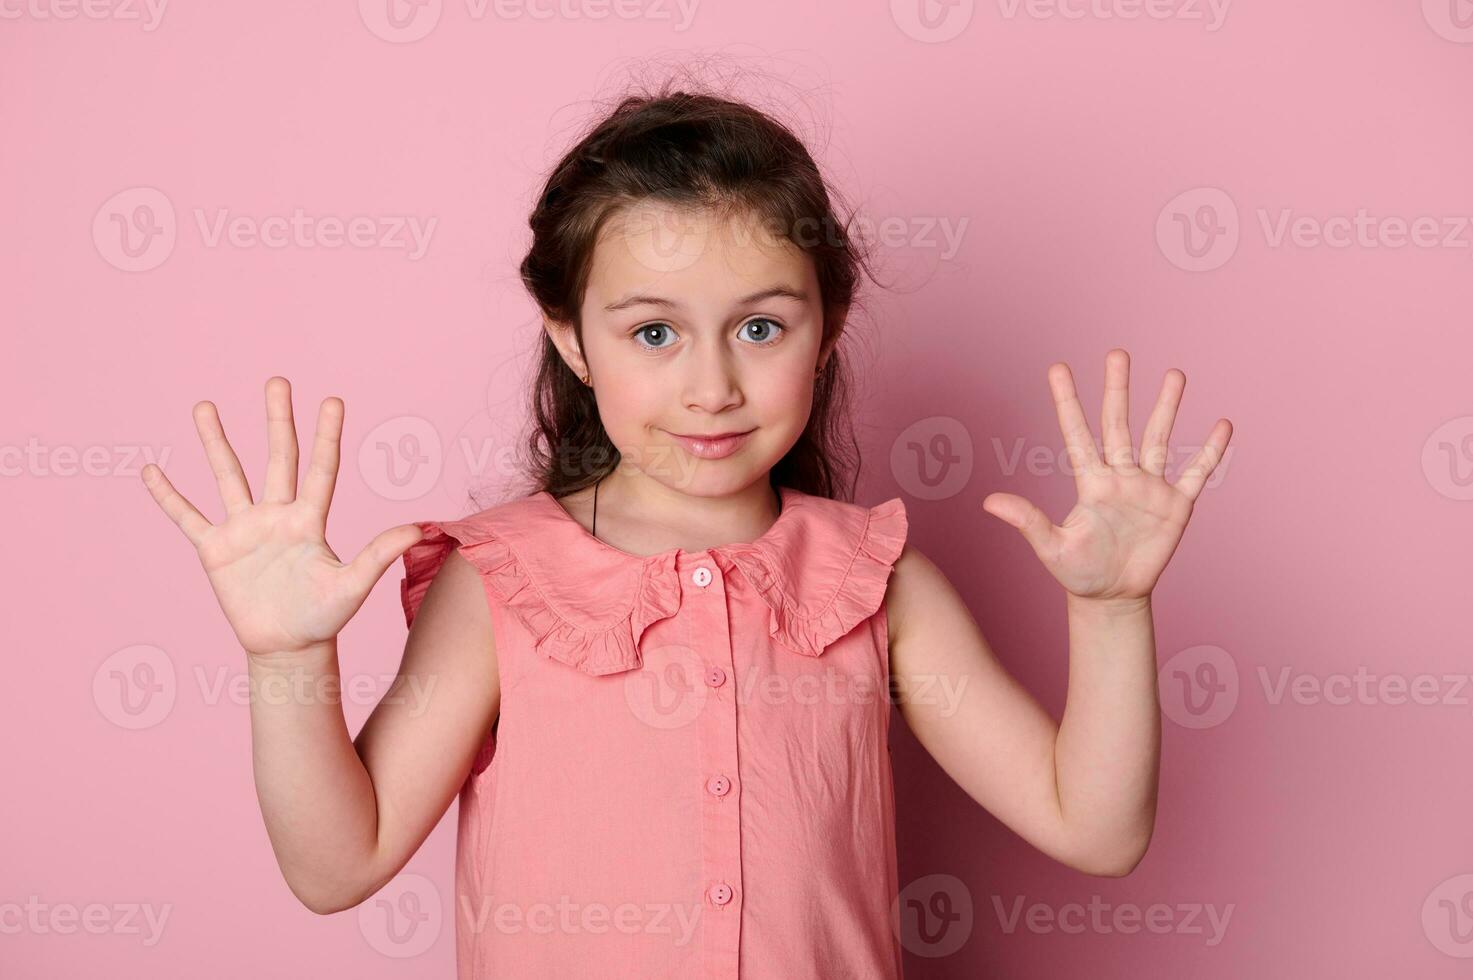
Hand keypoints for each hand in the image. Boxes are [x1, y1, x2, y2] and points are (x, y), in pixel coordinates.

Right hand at [141, 377, 424, 658]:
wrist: (288, 648)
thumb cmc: (324, 618)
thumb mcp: (353, 585)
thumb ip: (379, 554)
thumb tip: (420, 529)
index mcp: (310, 520)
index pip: (321, 468)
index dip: (327, 435)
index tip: (333, 400)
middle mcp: (277, 515)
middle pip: (278, 458)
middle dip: (278, 419)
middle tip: (277, 380)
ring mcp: (245, 529)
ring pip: (228, 476)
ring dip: (215, 442)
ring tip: (204, 406)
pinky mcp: (216, 550)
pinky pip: (187, 518)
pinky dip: (169, 497)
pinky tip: (152, 471)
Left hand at [982, 349, 1231, 603]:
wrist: (1112, 597)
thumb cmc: (1078, 572)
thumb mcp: (1051, 547)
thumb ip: (1027, 521)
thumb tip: (989, 502)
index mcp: (1090, 482)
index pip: (1076, 433)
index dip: (1067, 401)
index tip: (1058, 368)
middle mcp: (1120, 476)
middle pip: (1118, 424)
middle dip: (1117, 389)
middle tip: (1117, 354)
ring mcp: (1149, 488)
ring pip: (1159, 438)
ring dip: (1167, 407)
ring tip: (1175, 374)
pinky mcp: (1175, 506)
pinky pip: (1196, 473)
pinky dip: (1210, 452)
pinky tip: (1223, 425)